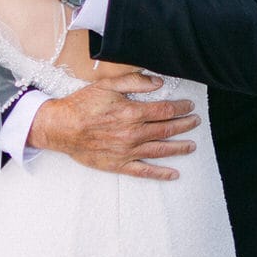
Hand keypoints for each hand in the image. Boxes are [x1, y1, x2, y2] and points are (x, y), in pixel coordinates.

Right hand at [30, 71, 199, 180]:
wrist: (60, 127)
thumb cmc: (82, 105)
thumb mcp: (108, 85)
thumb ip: (135, 82)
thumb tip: (158, 82)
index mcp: (132, 112)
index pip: (165, 110)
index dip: (181, 108)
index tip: (189, 106)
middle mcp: (133, 133)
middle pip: (167, 130)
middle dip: (184, 125)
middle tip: (195, 122)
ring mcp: (127, 151)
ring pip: (160, 150)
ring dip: (179, 147)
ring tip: (192, 145)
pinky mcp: (119, 164)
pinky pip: (144, 171)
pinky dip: (161, 174)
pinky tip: (174, 174)